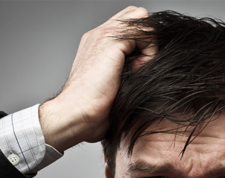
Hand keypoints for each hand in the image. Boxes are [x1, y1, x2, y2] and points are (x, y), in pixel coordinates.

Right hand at [40, 6, 153, 151]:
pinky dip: (149, 52)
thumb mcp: (113, 88)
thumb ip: (125, 74)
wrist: (75, 114)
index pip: (129, 26)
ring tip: (139, 68)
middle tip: (142, 64)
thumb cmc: (91, 111)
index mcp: (98, 45)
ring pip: (142, 18)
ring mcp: (103, 35)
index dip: (142, 44)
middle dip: (147, 38)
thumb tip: (145, 75)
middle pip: (136, 15)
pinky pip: (145, 32)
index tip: (138, 71)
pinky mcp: (111, 42)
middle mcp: (99, 35)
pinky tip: (137, 71)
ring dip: (148, 44)